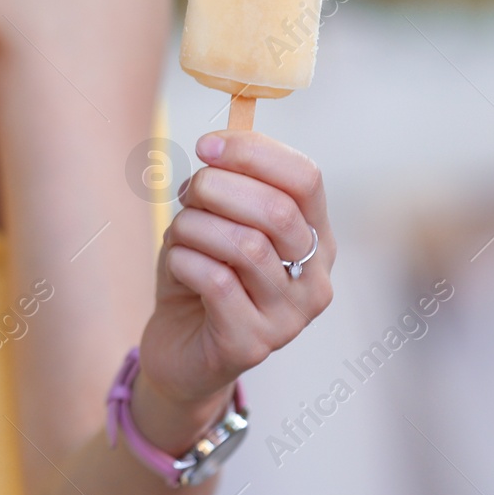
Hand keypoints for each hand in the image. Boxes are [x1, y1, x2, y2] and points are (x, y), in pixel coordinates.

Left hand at [131, 130, 335, 451]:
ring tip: (180, 232)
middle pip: (277, 210)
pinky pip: (215, 280)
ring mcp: (289, 318)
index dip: (255, 152)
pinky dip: (184, 259)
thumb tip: (219, 143)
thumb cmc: (201, 275)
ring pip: (245, 245)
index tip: (207, 145)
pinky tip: (177, 263)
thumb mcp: (216, 221)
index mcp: (315, 238)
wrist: (180, 351)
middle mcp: (315, 279)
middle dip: (219, 188)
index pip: (307, 178)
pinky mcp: (251, 344)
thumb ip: (227, 184)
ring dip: (196, 226)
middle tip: (188, 192)